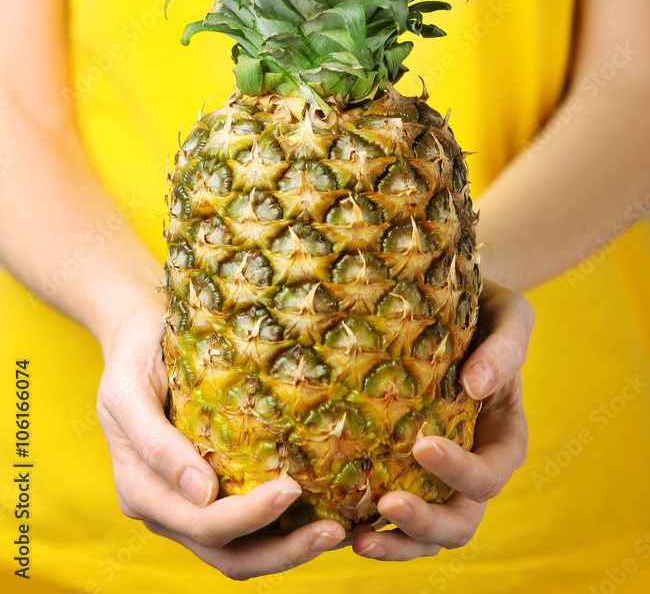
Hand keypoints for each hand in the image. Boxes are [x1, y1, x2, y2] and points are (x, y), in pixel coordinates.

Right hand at [96, 306, 346, 580]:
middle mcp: (164, 511)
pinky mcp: (210, 495)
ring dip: (289, 550)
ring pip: (241, 553)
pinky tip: (322, 515)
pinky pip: (247, 530)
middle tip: (333, 530)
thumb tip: (201, 492)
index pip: (201, 523)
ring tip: (336, 531)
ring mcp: (187, 508)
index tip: (292, 488)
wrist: (137, 342)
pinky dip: (283, 532)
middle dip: (282, 550)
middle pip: (227, 554)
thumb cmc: (135, 359)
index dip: (247, 516)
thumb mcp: (129, 392)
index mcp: (140, 491)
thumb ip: (155, 444)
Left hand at [352, 278, 534, 560]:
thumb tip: (477, 386)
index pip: (489, 473)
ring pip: (426, 535)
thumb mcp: (507, 314)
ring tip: (355, 538)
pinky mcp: (402, 472)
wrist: (447, 300)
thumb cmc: (483, 305)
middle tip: (387, 502)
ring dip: (396, 543)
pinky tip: (336, 523)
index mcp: (503, 437)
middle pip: (460, 521)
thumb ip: (505, 348)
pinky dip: (372, 528)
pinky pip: (391, 515)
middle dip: (426, 522)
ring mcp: (437, 476)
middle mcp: (472, 466)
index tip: (422, 444)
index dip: (461, 471)